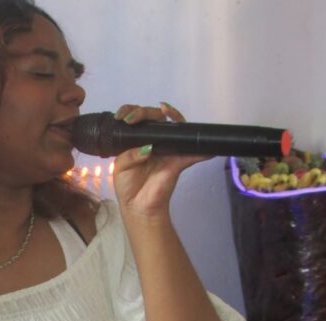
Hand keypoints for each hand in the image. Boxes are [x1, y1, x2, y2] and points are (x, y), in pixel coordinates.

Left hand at [111, 102, 211, 218]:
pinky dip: (200, 148)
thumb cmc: (128, 185)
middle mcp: (154, 141)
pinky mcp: (178, 161)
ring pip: (176, 127)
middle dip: (146, 111)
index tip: (123, 116)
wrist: (139, 206)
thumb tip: (148, 148)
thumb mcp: (120, 167)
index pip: (139, 119)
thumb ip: (130, 154)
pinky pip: (192, 152)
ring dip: (174, 115)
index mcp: (139, 140)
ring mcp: (168, 149)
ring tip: (166, 110)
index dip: (133, 111)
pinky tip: (205, 146)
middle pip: (157, 118)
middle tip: (134, 118)